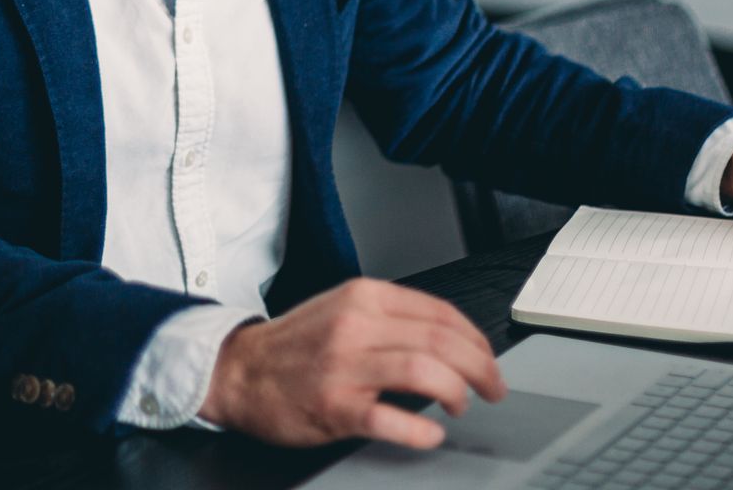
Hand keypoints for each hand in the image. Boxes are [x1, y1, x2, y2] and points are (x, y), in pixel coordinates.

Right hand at [197, 277, 506, 447]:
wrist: (239, 371)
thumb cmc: (294, 346)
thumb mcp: (342, 309)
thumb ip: (390, 317)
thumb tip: (448, 340)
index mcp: (363, 297)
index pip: (440, 312)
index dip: (476, 339)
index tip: (487, 359)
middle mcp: (356, 326)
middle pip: (441, 340)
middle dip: (480, 367)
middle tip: (493, 387)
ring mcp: (344, 366)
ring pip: (424, 371)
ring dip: (456, 392)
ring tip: (461, 405)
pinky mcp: (334, 406)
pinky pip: (391, 419)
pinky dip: (420, 430)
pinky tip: (430, 434)